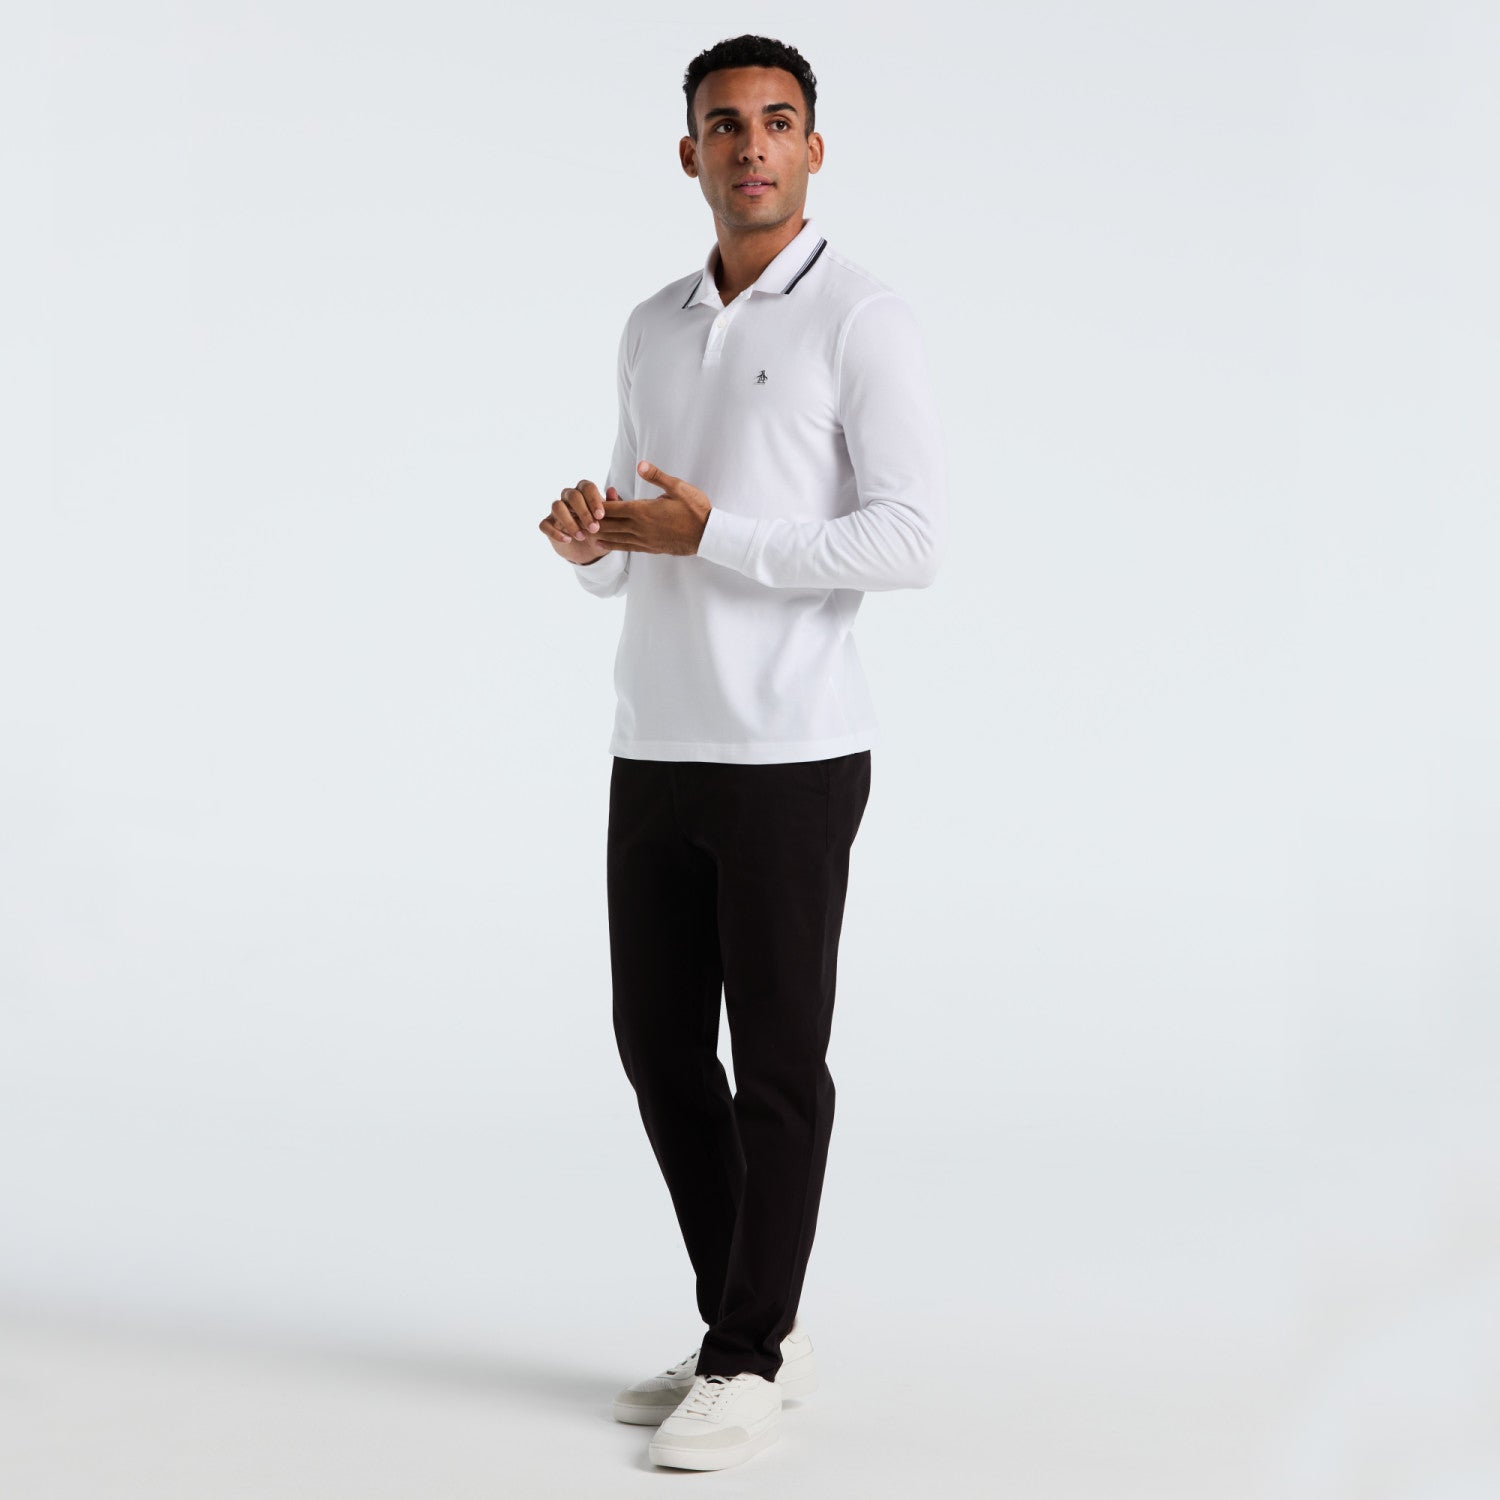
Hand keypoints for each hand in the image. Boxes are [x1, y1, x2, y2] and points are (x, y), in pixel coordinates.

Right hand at [540, 479, 614, 562]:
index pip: (587, 487)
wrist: (590, 550)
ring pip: (557, 506)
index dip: (593, 499)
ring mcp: (557, 510)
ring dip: (569, 522)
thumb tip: (611, 490)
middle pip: (572, 495)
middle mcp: (568, 498)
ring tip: (582, 536)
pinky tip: (567, 540)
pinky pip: (545, 524)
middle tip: (594, 529)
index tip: (601, 516)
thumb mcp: (611, 521)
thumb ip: (612, 506)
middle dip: (583, 512)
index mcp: (584, 493)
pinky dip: (555, 533)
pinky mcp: (548, 524)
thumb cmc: (601, 530)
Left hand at [593, 460, 711, 555]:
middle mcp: (640, 527)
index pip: (613, 508)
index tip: (584, 502)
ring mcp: (644, 540)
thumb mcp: (677, 487)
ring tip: (582, 531)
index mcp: (643, 511)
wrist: (708, 535)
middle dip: (591, 520)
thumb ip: (656, 476)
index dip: (596, 505)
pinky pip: (626, 547)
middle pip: (609, 524)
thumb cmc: (695, 509)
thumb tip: (640, 464)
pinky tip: (602, 544)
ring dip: (598, 533)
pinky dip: (612, 545)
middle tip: (575, 517)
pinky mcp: (650, 548)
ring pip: (615, 537)